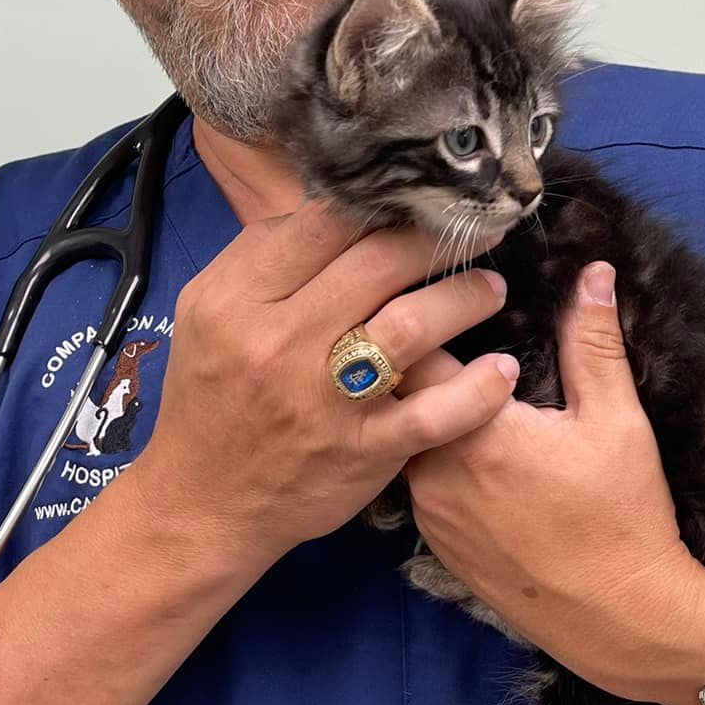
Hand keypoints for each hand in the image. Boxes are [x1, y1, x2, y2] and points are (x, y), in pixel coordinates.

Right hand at [128, 205, 517, 575]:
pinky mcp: (362, 451)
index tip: (417, 201)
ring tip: (490, 289)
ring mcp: (324, 400)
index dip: (380, 205)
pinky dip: (477, 390)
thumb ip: (261, 256)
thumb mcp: (207, 312)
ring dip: (465, 299)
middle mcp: (280, 344)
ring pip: (411, 327)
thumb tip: (333, 207)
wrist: (203, 503)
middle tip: (478, 233)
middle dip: (437, 240)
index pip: (323, 225)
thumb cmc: (212, 398)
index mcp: (238, 300)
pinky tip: (501, 371)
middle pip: (377, 264)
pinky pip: (435, 414)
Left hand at [402, 263, 704, 704]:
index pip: (412, 349)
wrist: (620, 619)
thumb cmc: (624, 518)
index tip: (450, 292)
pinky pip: (416, 479)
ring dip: (420, 408)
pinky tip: (466, 444)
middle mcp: (433, 474)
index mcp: (473, 433)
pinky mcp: (436, 543)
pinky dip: (430, 453)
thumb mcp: (618, 421)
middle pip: (398, 394)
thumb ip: (593, 341)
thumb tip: (591, 271)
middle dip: (416, 356)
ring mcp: (429, 514)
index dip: (427, 313)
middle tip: (448, 327)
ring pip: (402, 437)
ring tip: (455, 382)